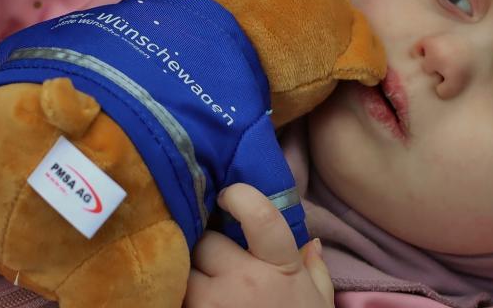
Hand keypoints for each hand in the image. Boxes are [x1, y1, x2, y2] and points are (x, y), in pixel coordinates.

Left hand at [184, 183, 333, 307]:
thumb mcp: (319, 303)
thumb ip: (315, 270)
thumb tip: (312, 243)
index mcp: (281, 268)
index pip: (260, 216)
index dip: (240, 196)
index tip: (229, 195)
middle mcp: (244, 281)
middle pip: (207, 243)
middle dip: (209, 249)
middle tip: (216, 260)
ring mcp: (212, 306)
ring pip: (183, 270)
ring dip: (190, 275)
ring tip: (204, 285)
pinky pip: (172, 299)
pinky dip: (179, 299)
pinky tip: (193, 301)